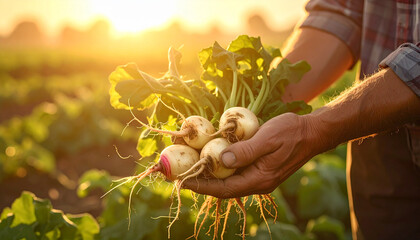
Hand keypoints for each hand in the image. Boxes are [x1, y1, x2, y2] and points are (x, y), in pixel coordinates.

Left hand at [183, 113, 321, 198]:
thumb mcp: (268, 138)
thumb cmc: (292, 132)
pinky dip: (221, 165)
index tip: (183, 182)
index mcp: (260, 179)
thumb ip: (246, 150)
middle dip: (201, 181)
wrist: (312, 132)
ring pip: (228, 178)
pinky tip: (210, 156)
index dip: (202, 186)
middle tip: (180, 173)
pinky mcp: (259, 167)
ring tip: (190, 165)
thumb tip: (221, 159)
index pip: (225, 189)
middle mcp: (257, 181)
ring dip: (209, 173)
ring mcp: (258, 175)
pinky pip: (236, 170)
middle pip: (223, 186)